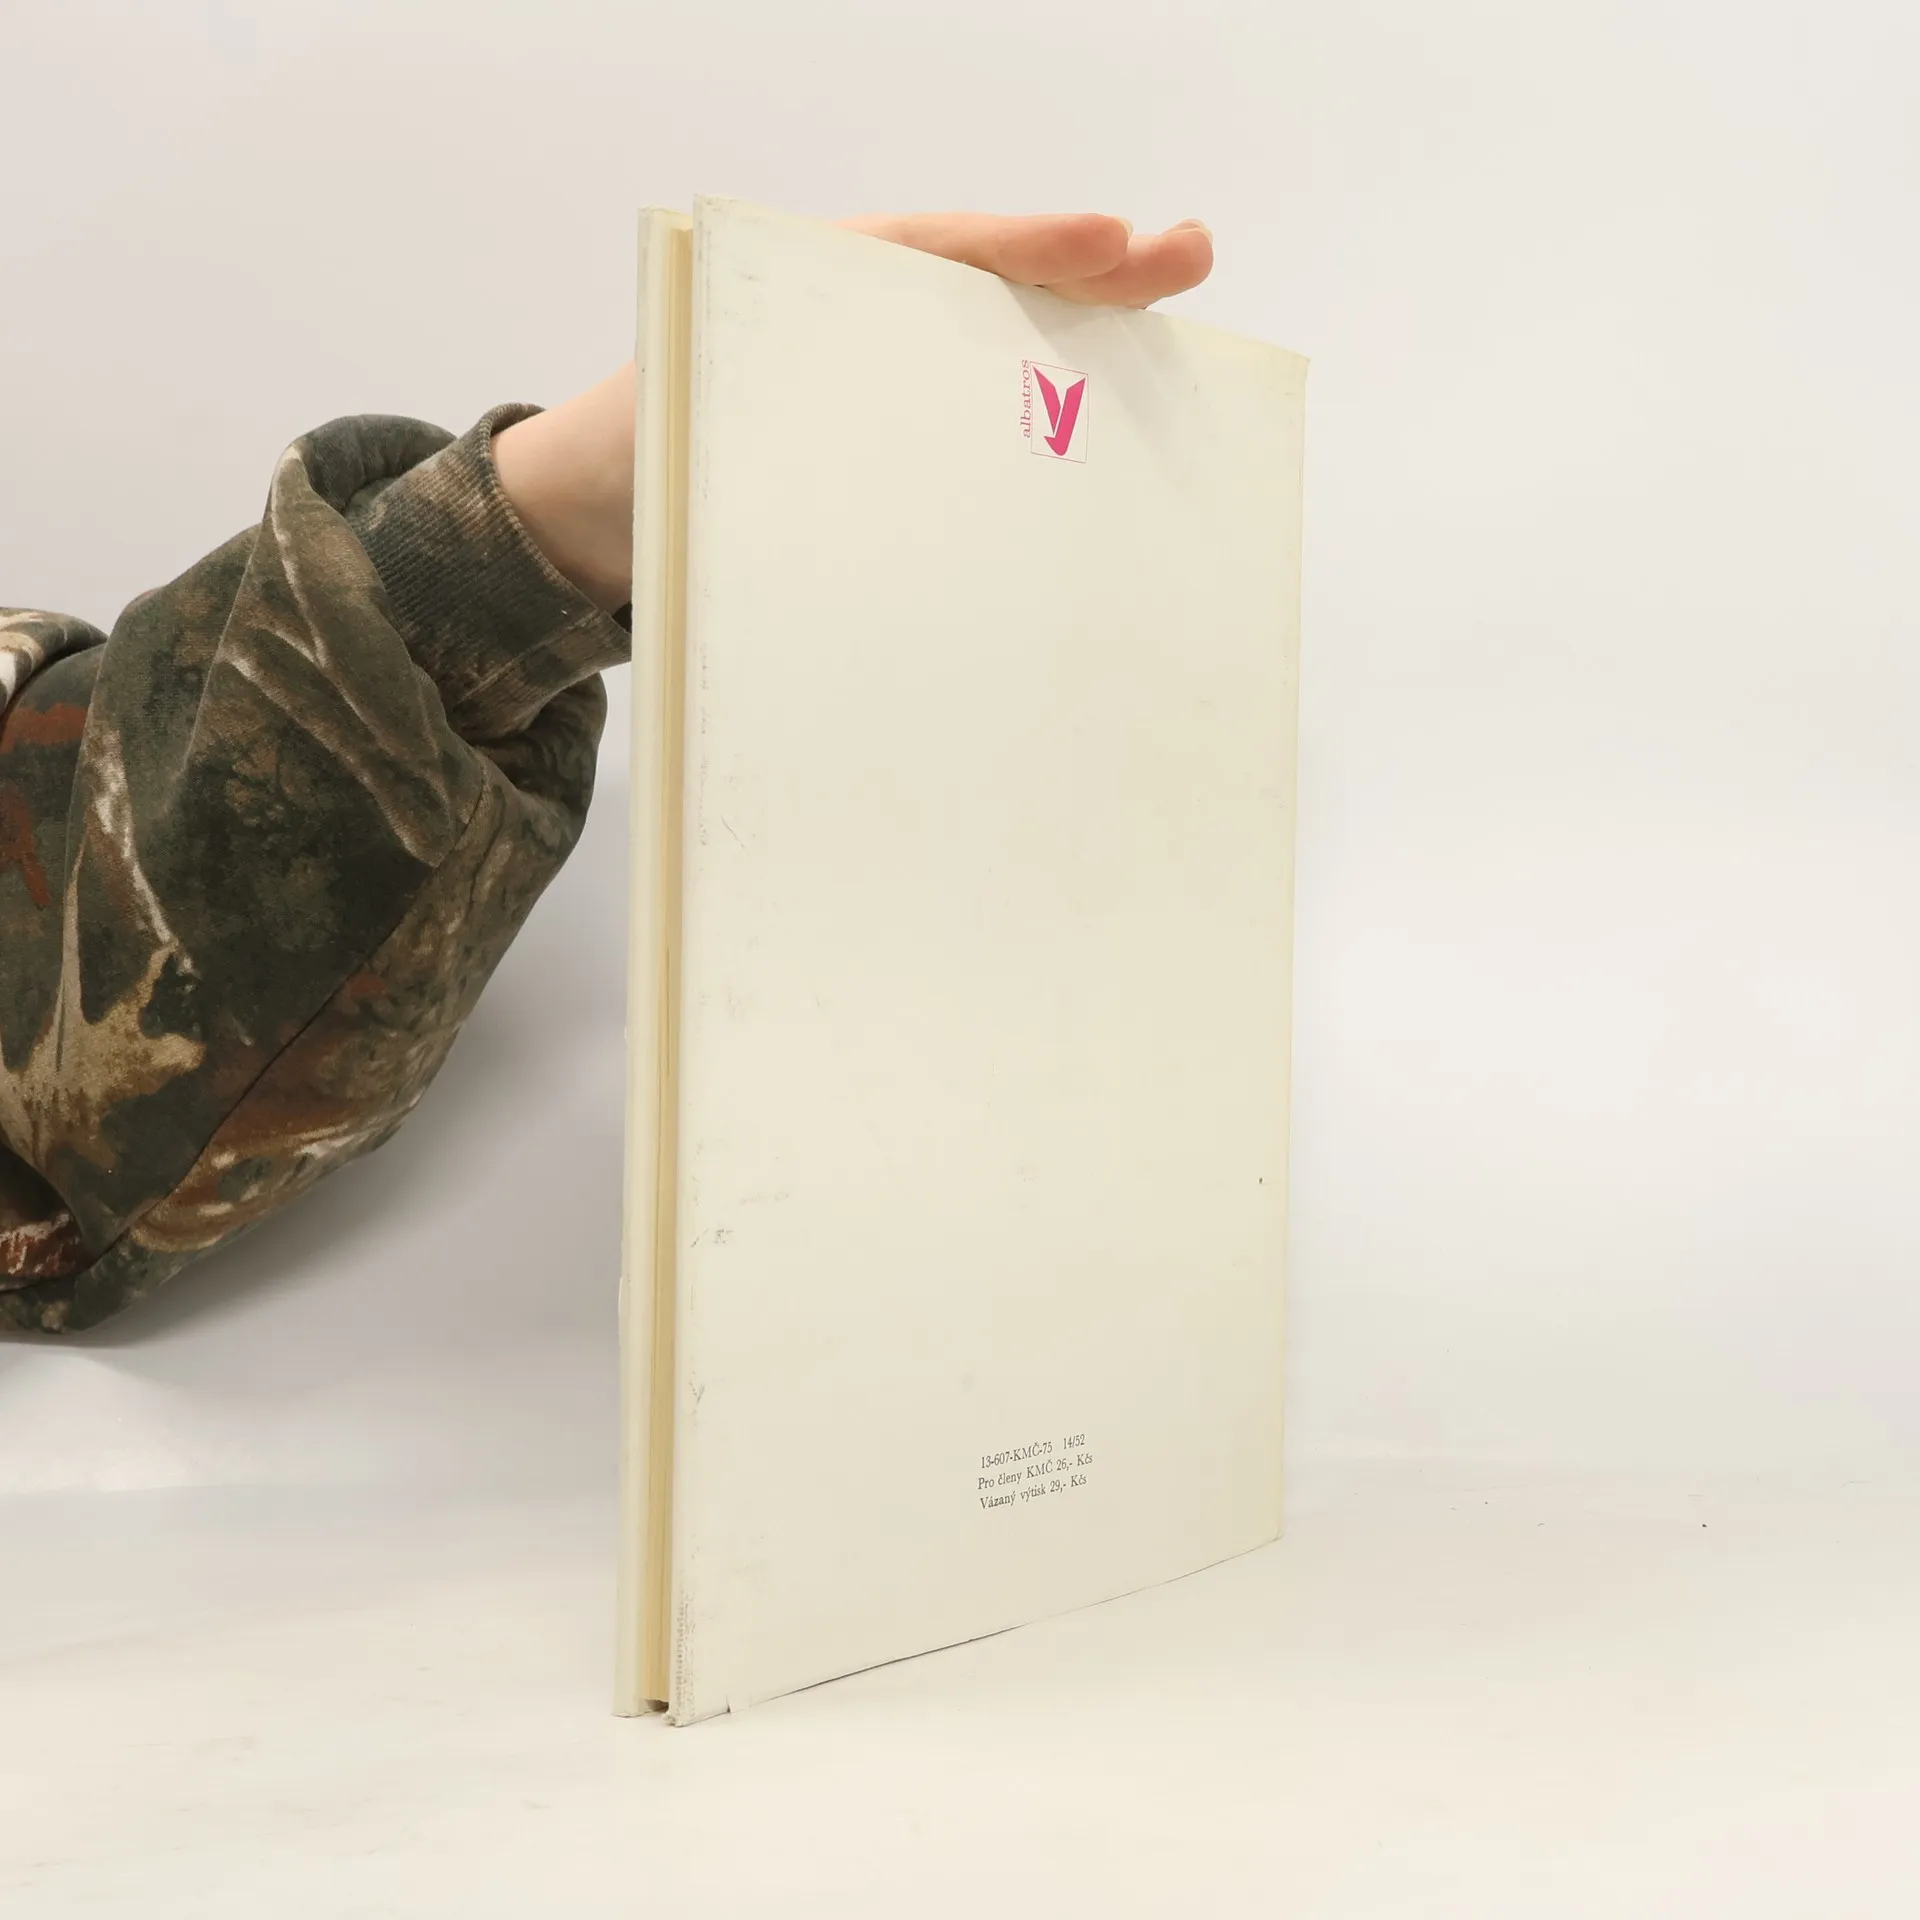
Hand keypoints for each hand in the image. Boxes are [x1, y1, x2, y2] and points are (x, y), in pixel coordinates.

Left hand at [494, 209, 1216, 609]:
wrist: (596, 521)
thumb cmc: (633, 460)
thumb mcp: (680, 431)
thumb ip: (753, 426)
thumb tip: (840, 481)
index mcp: (818, 294)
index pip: (934, 251)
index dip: (1022, 246)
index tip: (1105, 242)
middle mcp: (870, 330)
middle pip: (994, 289)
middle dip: (1091, 273)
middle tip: (1188, 253)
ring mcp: (895, 393)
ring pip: (1004, 358)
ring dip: (1089, 354)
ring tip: (1180, 347)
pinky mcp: (904, 460)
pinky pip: (985, 437)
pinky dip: (1050, 438)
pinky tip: (1116, 450)